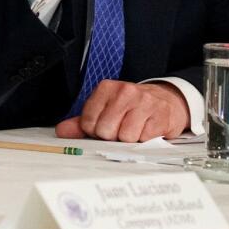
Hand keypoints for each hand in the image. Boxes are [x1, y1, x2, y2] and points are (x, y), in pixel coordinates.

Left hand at [54, 80, 188, 141]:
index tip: (104, 127)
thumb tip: (62, 131)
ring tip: (135, 128)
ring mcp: (144, 102)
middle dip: (112, 137)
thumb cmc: (132, 108)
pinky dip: (145, 140)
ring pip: (125, 137)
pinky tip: (147, 129)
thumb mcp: (105, 110)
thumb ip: (82, 122)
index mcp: (106, 88)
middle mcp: (125, 91)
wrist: (166, 101)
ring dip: (129, 140)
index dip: (95, 132)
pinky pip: (144, 140)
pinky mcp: (160, 115)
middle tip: (121, 129)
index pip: (88, 122)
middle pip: (105, 131)